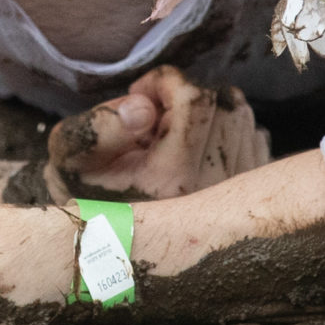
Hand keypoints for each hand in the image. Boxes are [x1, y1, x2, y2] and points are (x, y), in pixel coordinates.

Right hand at [40, 66, 270, 202]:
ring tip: (171, 136)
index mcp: (173, 178)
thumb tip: (146, 108)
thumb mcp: (70, 157)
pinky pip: (254, 136)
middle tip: (154, 117)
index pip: (194, 98)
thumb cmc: (84, 192)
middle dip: (186, 96)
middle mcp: (215, 189)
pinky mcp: (252, 196)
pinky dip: (226, 131)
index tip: (139, 96)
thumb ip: (100, 127)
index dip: (164, 81)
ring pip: (240, 116)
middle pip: (222, 102)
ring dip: (207, 112)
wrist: (107, 243)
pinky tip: (195, 149)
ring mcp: (238, 192)